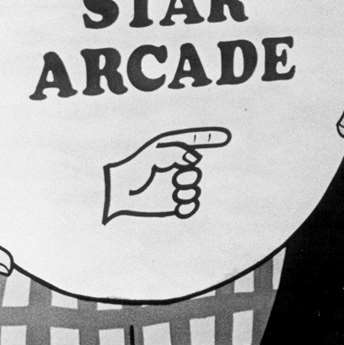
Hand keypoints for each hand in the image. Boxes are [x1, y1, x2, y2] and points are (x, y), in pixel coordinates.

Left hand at [103, 127, 230, 222]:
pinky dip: (187, 207)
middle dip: (189, 176)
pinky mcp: (171, 204)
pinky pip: (190, 207)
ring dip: (186, 192)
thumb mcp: (153, 153)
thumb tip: (196, 158)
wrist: (117, 192)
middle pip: (196, 173)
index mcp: (171, 153)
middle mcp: (175, 170)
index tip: (226, 137)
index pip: (193, 143)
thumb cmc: (133, 169)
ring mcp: (173, 187)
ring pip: (194, 191)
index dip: (209, 138)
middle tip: (175, 178)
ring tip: (173, 193)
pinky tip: (178, 206)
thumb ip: (176, 151)